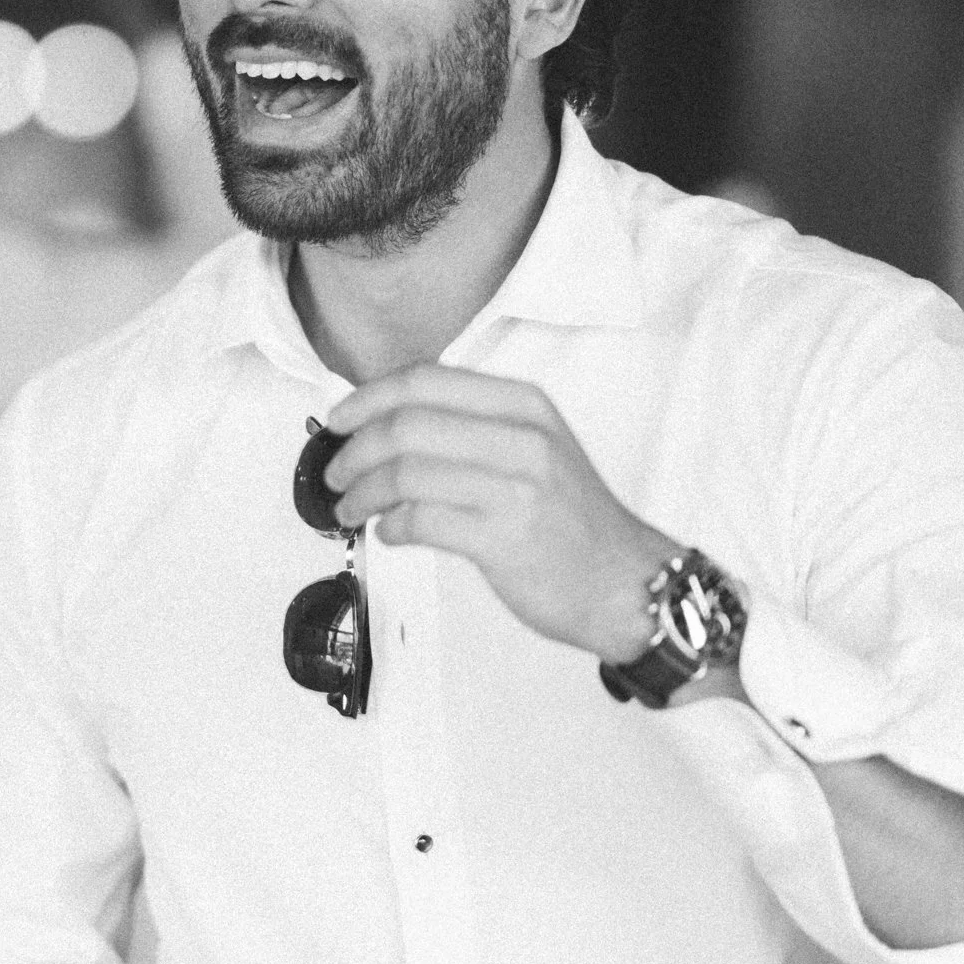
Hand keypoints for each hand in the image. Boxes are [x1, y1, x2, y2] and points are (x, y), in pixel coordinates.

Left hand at [324, 365, 680, 662]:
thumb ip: (474, 427)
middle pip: (406, 425)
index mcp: (524, 405)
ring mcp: (516, 487)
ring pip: (406, 473)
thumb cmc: (574, 523)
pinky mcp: (505, 537)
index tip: (339, 421)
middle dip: (354, 451)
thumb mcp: (536, 448)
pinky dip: (391, 527)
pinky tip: (391, 533)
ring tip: (352, 510)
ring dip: (362, 493)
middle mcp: (522, 437)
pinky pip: (421, 520)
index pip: (425, 381)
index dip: (367, 398)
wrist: (627, 583)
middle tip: (336, 473)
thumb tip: (388, 425)